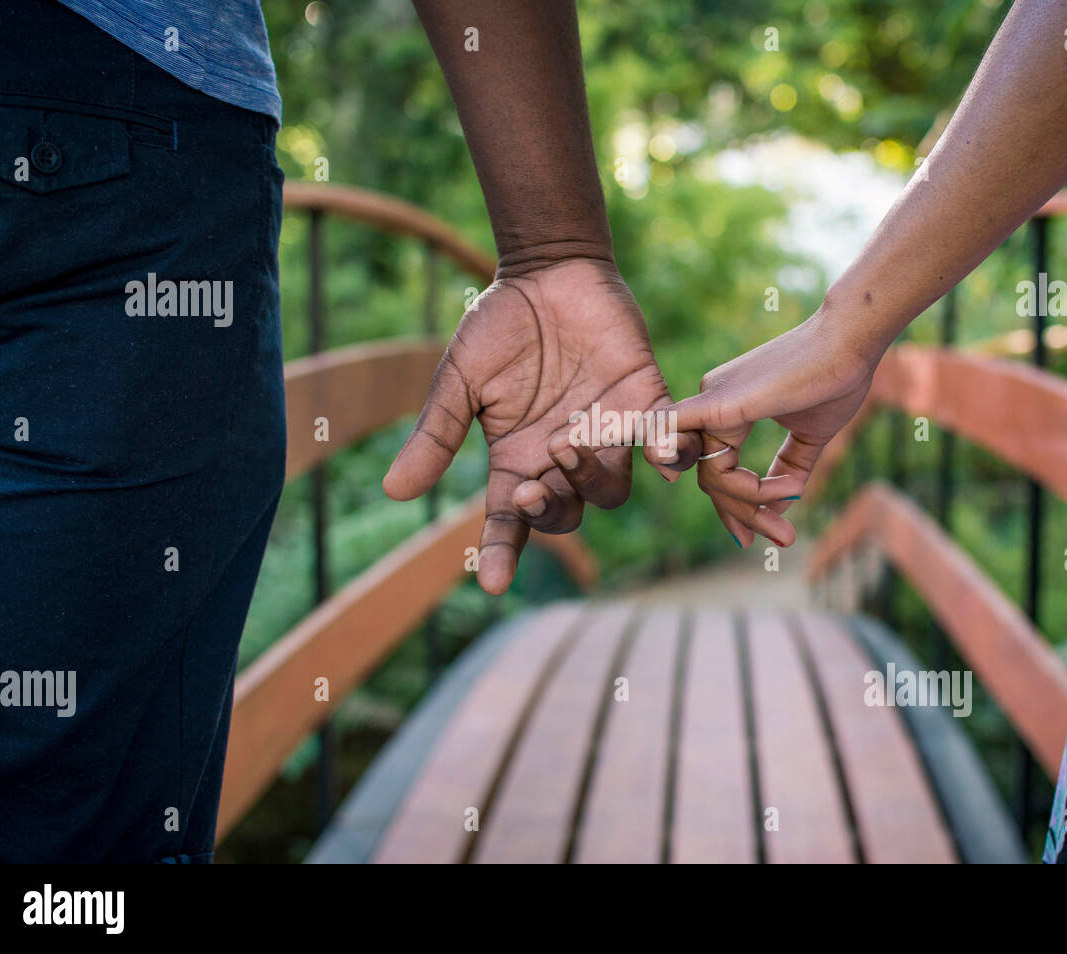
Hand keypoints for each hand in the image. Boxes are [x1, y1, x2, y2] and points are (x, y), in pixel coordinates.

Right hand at [383, 258, 698, 594]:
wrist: (547, 272)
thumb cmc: (499, 327)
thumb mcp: (460, 382)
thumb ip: (436, 436)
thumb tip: (395, 491)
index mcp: (518, 459)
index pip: (510, 522)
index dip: (502, 553)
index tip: (493, 583)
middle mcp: (564, 458)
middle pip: (566, 513)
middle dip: (548, 509)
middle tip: (528, 485)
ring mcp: (608, 434)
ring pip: (613, 489)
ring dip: (591, 477)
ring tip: (567, 441)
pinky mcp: (647, 403)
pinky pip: (668, 442)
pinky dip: (671, 451)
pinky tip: (661, 448)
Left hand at [665, 311, 877, 546]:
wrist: (851, 341)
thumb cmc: (836, 378)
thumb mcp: (809, 436)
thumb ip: (789, 470)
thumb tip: (779, 508)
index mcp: (727, 407)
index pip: (718, 469)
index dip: (740, 505)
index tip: (771, 532)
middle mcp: (709, 401)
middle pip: (712, 478)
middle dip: (746, 514)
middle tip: (782, 541)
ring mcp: (710, 400)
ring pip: (712, 476)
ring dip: (750, 506)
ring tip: (788, 518)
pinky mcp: (719, 403)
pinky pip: (689, 448)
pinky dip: (709, 481)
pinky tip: (736, 506)